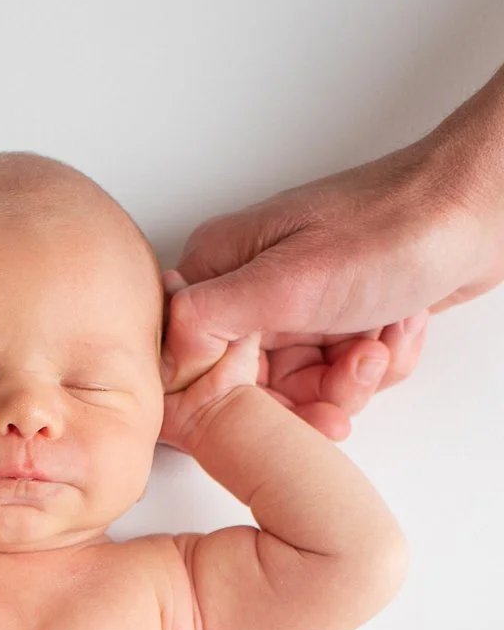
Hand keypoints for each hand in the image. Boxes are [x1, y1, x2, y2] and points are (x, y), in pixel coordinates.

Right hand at [160, 130, 498, 437]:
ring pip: (301, 389)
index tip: (262, 417)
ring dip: (348, 381)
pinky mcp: (340, 319)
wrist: (478, 213)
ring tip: (374, 348)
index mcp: (222, 268)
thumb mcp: (285, 282)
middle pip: (251, 387)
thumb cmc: (393, 228)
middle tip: (340, 387)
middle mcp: (252, 287)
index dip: (225, 400)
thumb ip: (207, 320)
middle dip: (306, 397)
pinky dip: (375, 364)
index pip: (189, 359)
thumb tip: (158, 359)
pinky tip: (392, 330)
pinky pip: (340, 375)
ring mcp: (298, 306)